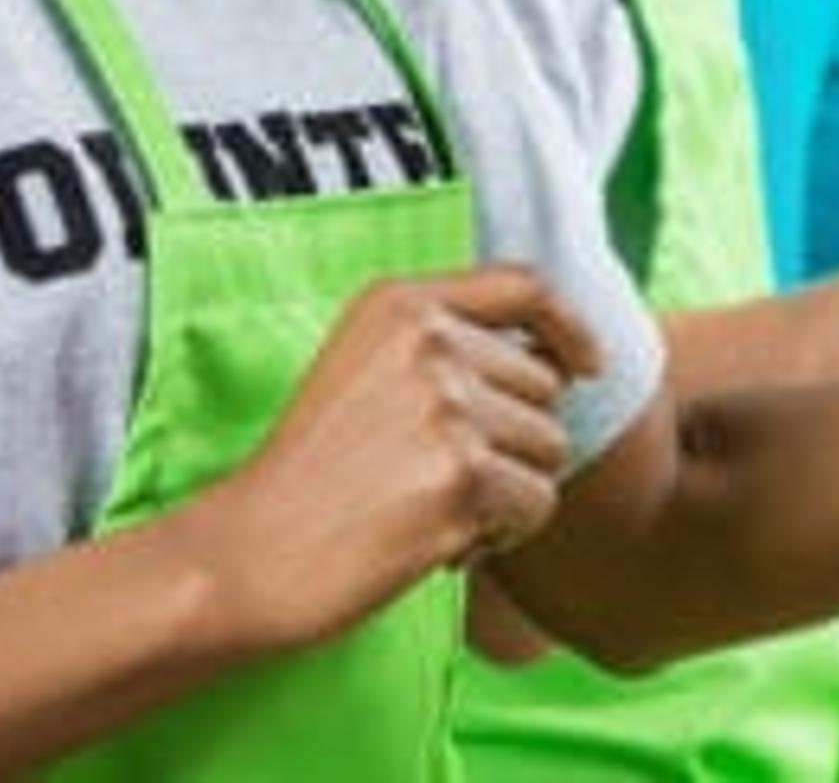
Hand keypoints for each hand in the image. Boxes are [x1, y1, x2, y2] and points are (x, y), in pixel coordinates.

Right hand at [177, 264, 598, 651]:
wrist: (252, 551)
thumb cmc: (309, 477)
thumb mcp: (364, 369)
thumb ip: (448, 347)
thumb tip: (564, 362)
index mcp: (401, 303)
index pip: (525, 285)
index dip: (570, 327)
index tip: (586, 366)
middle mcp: (431, 342)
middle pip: (545, 387)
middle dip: (512, 441)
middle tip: (435, 478)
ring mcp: (449, 407)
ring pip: (549, 449)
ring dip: (508, 492)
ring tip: (431, 508)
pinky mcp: (465, 477)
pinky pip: (536, 504)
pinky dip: (500, 536)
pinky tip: (438, 543)